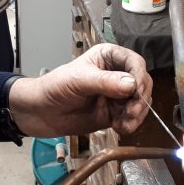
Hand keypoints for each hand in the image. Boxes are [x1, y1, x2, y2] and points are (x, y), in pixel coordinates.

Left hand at [8, 44, 151, 136]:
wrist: (41, 113)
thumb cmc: (54, 87)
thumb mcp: (79, 80)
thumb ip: (106, 82)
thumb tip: (132, 85)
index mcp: (109, 57)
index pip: (135, 62)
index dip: (139, 76)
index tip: (136, 91)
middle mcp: (117, 74)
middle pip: (143, 83)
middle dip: (140, 98)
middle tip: (131, 112)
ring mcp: (117, 95)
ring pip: (140, 102)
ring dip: (137, 114)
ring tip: (124, 123)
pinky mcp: (115, 113)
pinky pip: (132, 118)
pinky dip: (131, 124)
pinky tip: (120, 127)